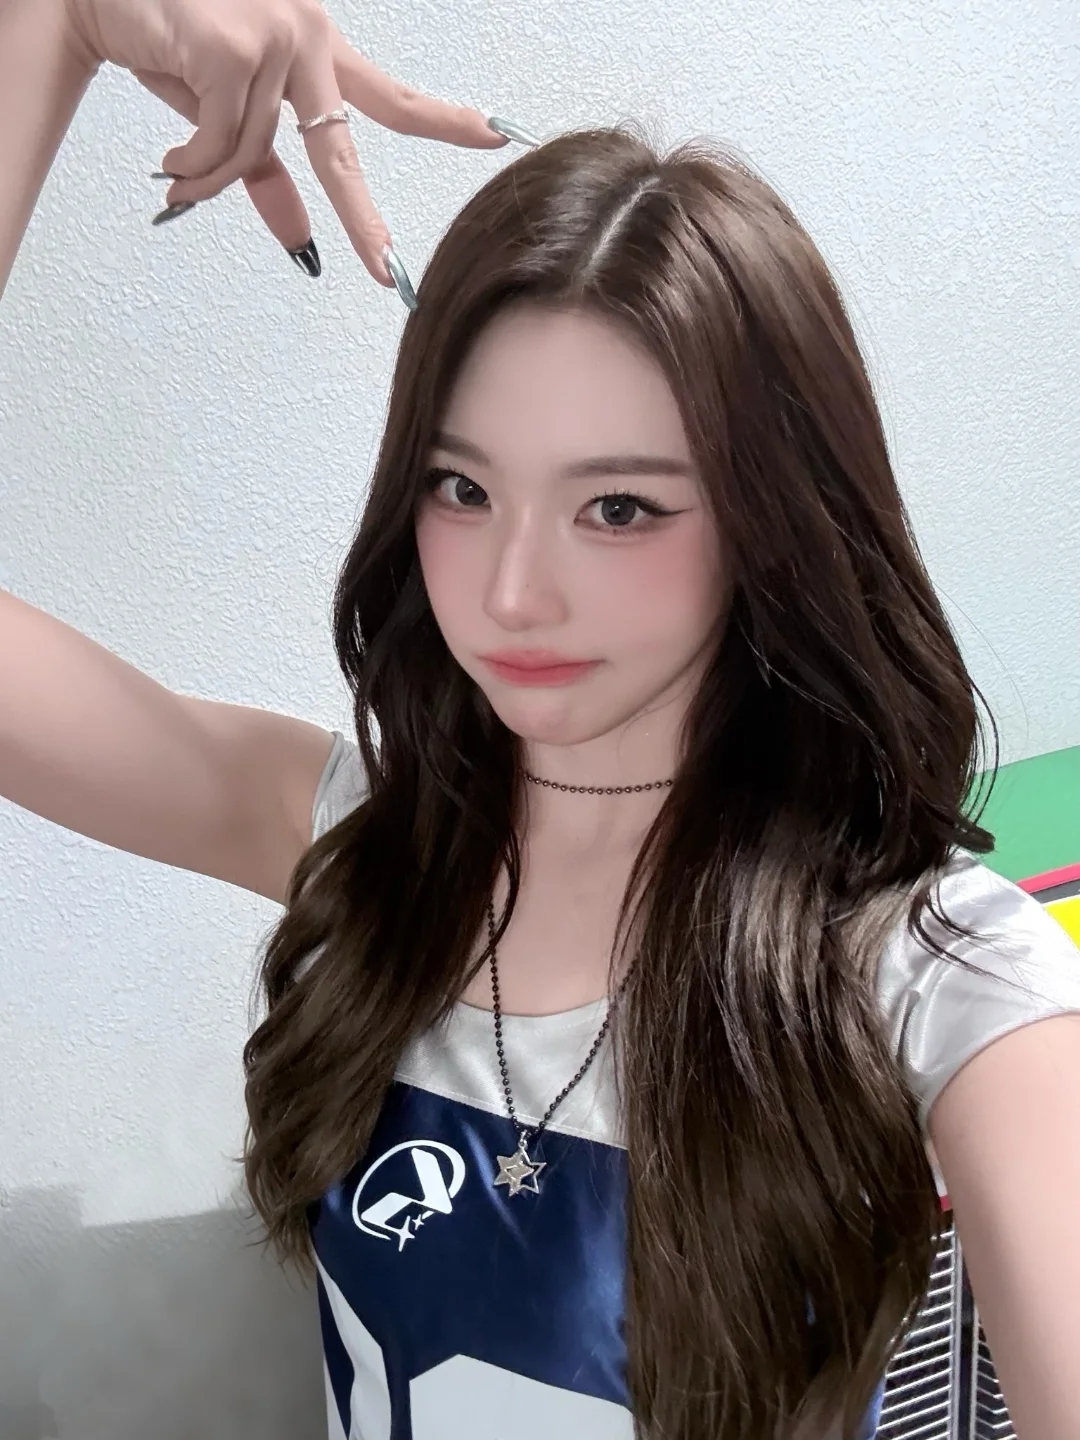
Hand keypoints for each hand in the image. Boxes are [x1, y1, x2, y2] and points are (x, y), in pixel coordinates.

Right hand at [60, 0, 510, 283]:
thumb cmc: (169, 40)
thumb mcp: (227, 109)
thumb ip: (270, 177)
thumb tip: (304, 247)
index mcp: (316, 46)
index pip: (388, 96)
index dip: (442, 120)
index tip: (494, 134)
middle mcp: (307, 33)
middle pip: (340, 151)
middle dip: (362, 219)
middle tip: (385, 271)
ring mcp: (275, 36)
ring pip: (257, 156)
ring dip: (211, 181)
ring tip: (177, 176)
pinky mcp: (233, 46)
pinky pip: (222, 145)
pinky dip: (192, 168)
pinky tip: (169, 161)